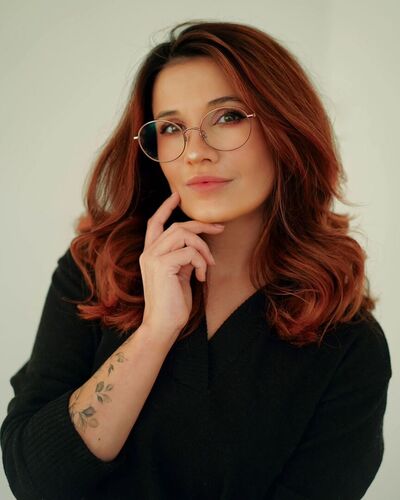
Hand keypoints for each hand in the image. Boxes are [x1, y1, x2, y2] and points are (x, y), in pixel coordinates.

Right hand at [139, 191, 223, 341]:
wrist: (163, 325)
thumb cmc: (173, 303)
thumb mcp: (179, 275)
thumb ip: (183, 257)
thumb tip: (197, 246)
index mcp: (150, 254)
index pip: (155, 223)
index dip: (166, 207)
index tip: (177, 195)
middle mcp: (148, 253)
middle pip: (177, 226)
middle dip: (201, 225)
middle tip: (219, 229)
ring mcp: (153, 258)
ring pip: (183, 234)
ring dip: (203, 247)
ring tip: (209, 264)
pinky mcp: (162, 265)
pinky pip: (189, 252)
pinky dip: (201, 262)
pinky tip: (200, 277)